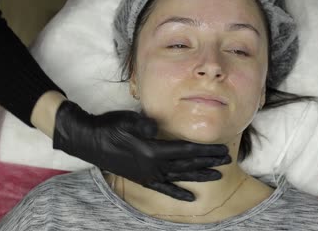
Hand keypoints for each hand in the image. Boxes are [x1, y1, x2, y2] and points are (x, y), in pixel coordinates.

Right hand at [52, 101, 230, 201]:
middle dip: (209, 162)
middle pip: (188, 164)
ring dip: (200, 175)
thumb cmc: (109, 127)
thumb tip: (157, 127)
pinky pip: (164, 189)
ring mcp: (148, 175)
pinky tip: (191, 197)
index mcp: (152, 150)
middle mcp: (153, 166)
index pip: (186, 151)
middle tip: (227, 159)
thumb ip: (144, 125)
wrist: (89, 141)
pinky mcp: (143, 179)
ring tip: (217, 175)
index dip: (205, 151)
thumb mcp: (127, 120)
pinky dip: (178, 193)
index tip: (221, 149)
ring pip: (180, 177)